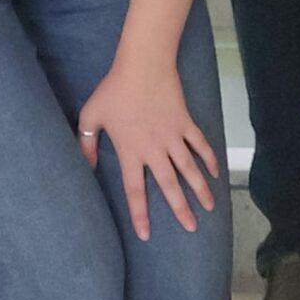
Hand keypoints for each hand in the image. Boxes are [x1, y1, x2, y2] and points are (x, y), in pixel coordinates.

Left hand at [76, 54, 221, 241]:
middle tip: (192, 227)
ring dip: (201, 188)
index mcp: (130, 152)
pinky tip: (216, 172)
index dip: (141, 214)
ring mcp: (173, 136)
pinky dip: (209, 158)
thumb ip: (85, 145)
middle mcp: (154, 149)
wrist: (144, 65)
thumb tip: (83, 169)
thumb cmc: (114, 90)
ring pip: (190, 168)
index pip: (135, 191)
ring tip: (210, 206)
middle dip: (181, 209)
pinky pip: (200, 144)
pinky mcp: (186, 121)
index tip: (146, 234)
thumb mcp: (90, 117)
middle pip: (170, 185)